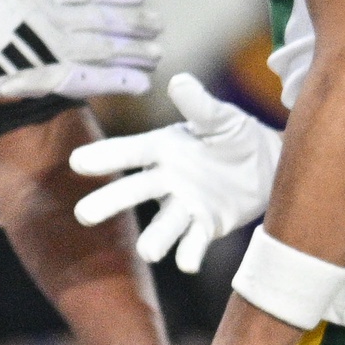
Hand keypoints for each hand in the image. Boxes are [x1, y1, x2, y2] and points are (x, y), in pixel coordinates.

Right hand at [0, 0, 161, 100]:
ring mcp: (51, 48)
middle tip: (159, 25)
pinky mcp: (46, 78)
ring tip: (158, 53)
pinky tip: (142, 82)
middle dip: (135, 23)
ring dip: (135, 51)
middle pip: (104, 20)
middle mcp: (51, 18)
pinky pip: (91, 80)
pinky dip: (119, 81)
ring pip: (105, 48)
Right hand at [71, 72, 281, 270]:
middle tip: (83, 215)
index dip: (105, 156)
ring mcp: (184, 205)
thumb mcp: (221, 117)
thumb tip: (179, 81)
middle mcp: (166, 180)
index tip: (76, 161)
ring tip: (147, 252)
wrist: (267, 165)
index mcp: (163, 149)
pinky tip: (188, 263)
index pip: (130, 152)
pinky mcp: (204, 226)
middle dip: (110, 203)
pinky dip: (189, 253)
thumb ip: (200, 105)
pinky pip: (193, 241)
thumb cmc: (235, 135)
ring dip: (155, 239)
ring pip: (163, 224)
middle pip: (134, 192)